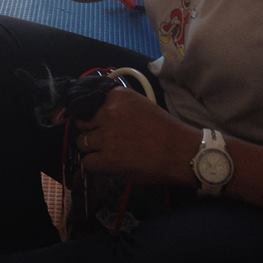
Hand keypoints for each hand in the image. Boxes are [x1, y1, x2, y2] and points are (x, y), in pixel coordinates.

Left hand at [76, 86, 198, 184]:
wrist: (180, 151)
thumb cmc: (165, 129)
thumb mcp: (140, 105)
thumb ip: (118, 106)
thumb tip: (99, 114)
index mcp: (116, 97)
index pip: (89, 102)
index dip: (91, 115)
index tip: (95, 121)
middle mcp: (107, 113)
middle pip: (82, 123)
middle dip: (90, 131)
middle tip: (102, 139)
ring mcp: (105, 136)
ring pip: (82, 142)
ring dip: (91, 148)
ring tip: (104, 153)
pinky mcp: (107, 158)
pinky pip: (87, 162)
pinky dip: (94, 165)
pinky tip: (106, 165)